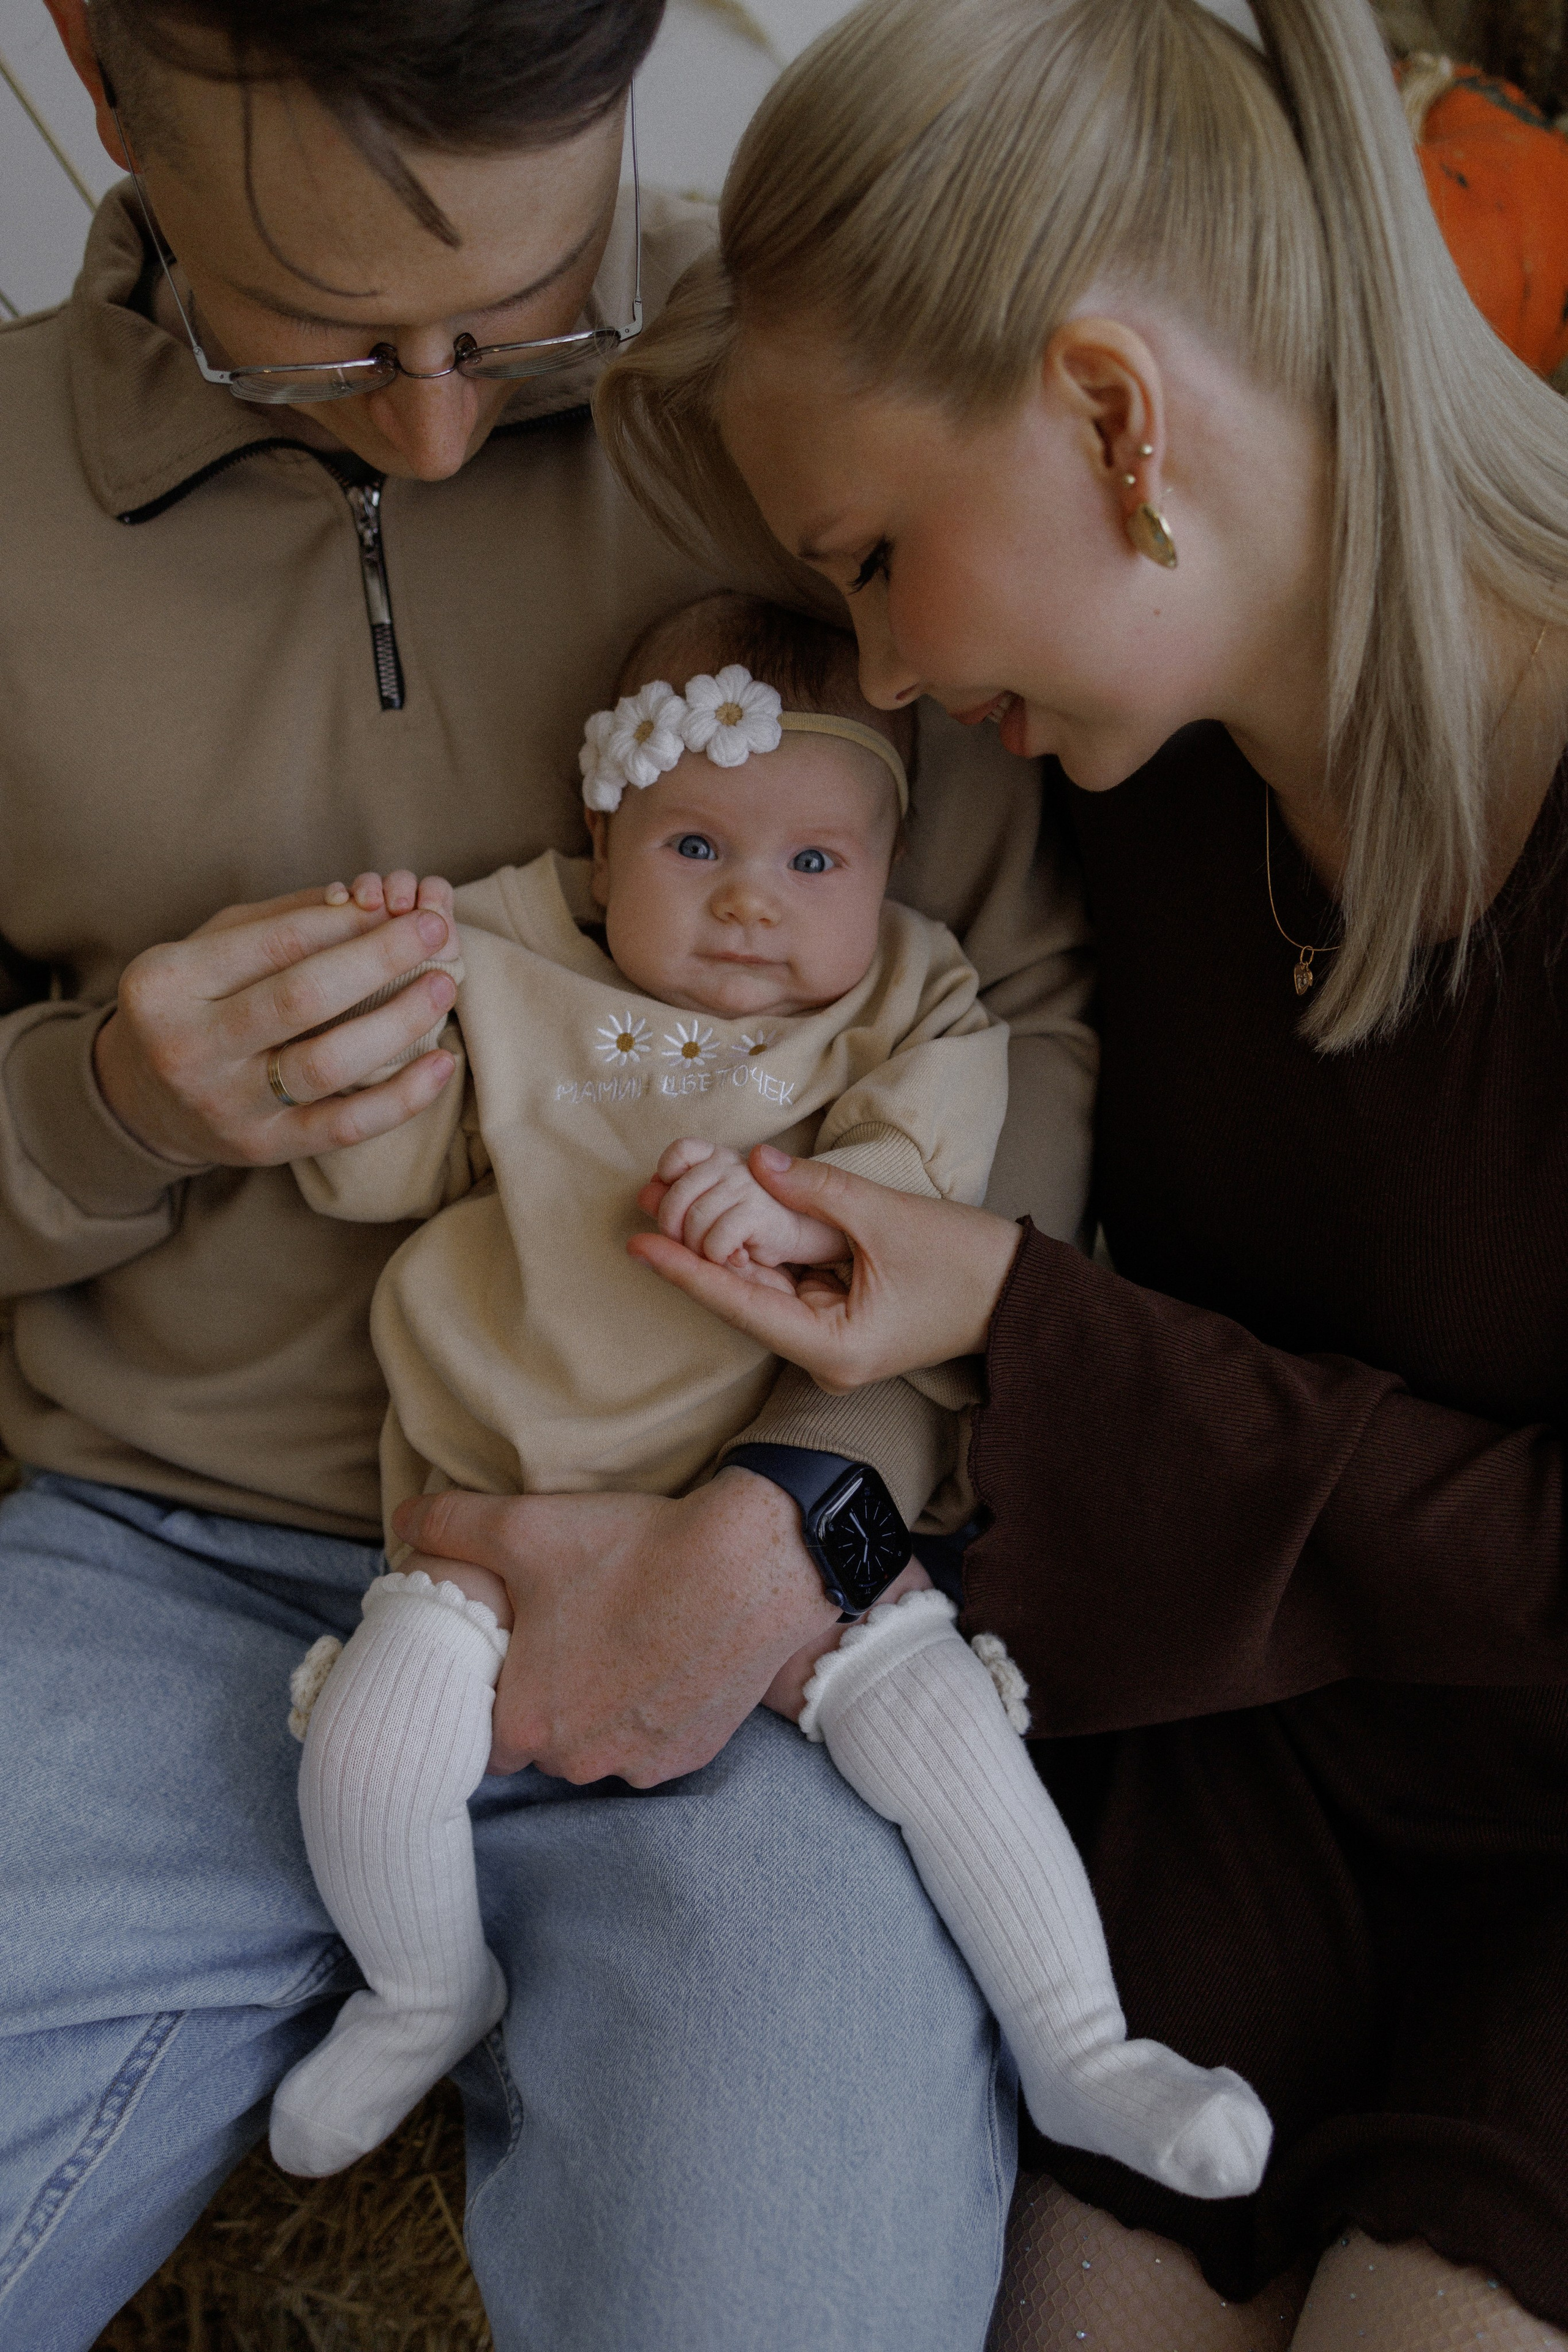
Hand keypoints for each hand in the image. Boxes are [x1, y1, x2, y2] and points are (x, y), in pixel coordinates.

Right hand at [93, 874, 459, 1167]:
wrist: (144, 1098)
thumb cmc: (195, 1002)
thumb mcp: (213, 945)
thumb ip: (285, 919)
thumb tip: (370, 902)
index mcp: (167, 981)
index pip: (274, 942)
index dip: (346, 922)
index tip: (401, 904)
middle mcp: (188, 1046)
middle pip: (303, 997)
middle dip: (380, 958)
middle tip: (435, 929)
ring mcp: (225, 1104)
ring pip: (329, 1063)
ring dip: (399, 1022)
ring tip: (443, 986)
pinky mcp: (262, 1148)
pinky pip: (345, 1126)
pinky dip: (402, 1097)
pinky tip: (442, 1063)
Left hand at [392, 1470, 841, 1785]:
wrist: (751, 1563)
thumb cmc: (631, 1549)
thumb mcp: (524, 1526)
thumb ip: (449, 1528)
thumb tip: (399, 1527)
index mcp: (528, 1721)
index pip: (484, 1732)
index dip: (495, 1689)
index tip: (516, 1650)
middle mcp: (581, 1759)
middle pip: (544, 1740)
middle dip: (550, 1697)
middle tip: (569, 1635)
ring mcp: (642, 1762)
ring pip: (599, 1744)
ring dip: (601, 1708)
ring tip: (620, 1639)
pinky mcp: (693, 1753)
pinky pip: (652, 1743)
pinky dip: (652, 1711)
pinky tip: (663, 1656)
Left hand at [628, 1145, 1024, 1390]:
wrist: (1023, 1292)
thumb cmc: (966, 1264)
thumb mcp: (886, 1218)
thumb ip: (815, 1190)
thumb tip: (756, 1164)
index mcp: (831, 1348)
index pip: (740, 1304)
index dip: (685, 1270)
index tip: (638, 1244)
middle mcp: (823, 1354)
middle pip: (745, 1295)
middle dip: (695, 1247)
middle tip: (643, 1204)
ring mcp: (832, 1338)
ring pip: (764, 1285)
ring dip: (724, 1242)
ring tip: (667, 1202)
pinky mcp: (843, 1319)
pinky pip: (791, 1280)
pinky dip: (762, 1246)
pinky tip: (726, 1213)